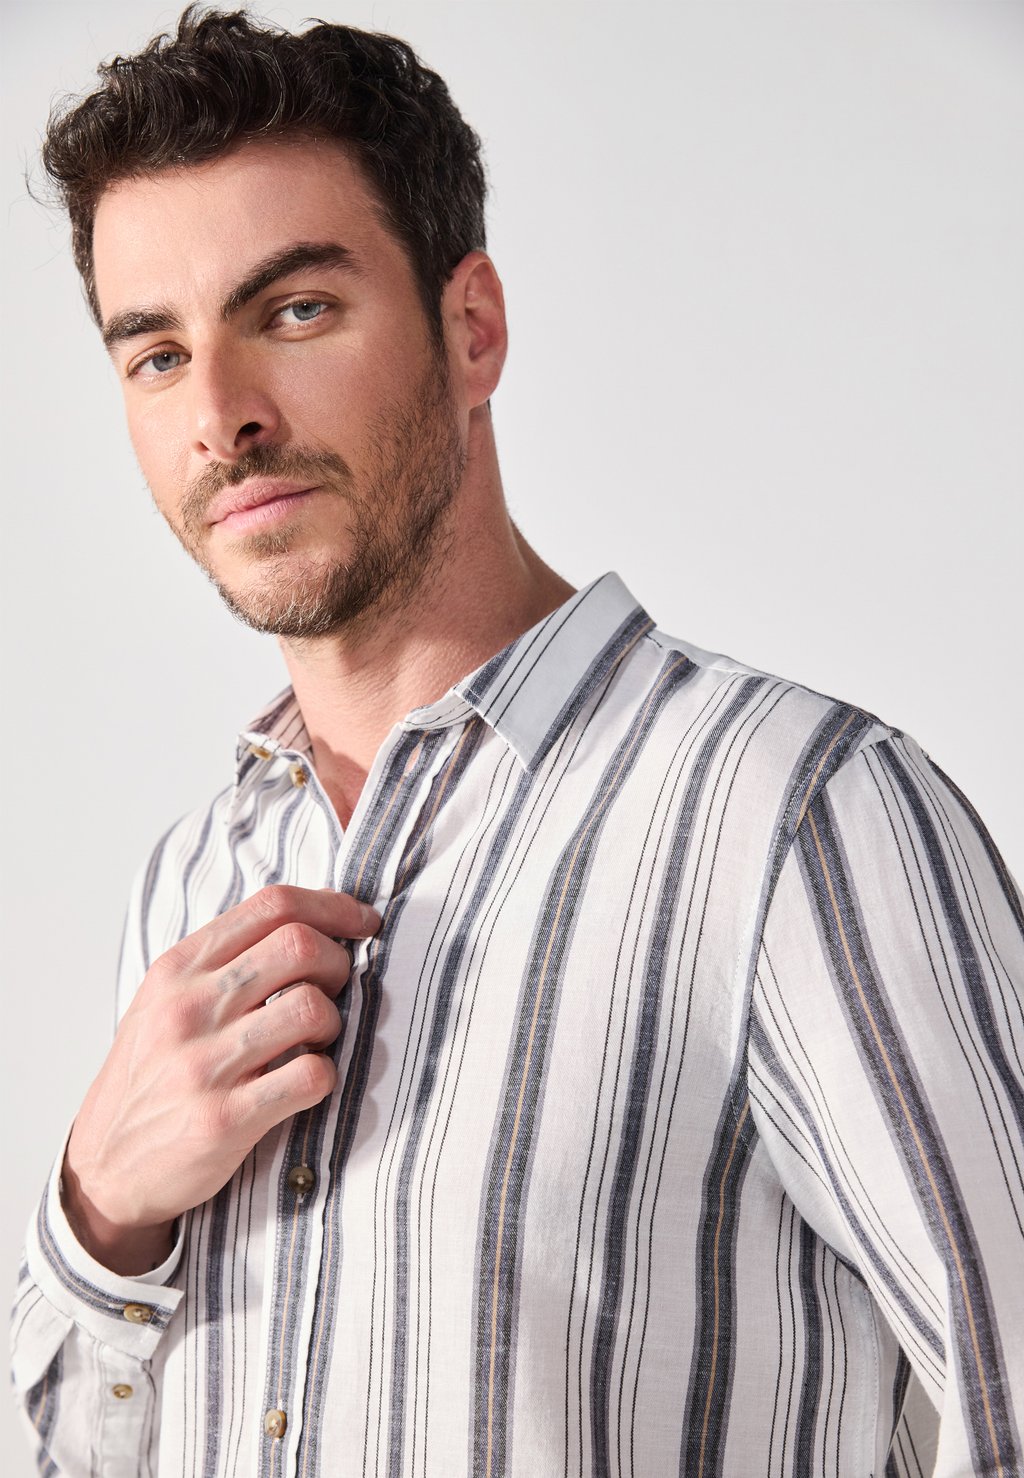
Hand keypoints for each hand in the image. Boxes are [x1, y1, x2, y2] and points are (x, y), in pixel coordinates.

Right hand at [62, 885, 379, 1274]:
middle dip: (339, 961)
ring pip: (311, 1007)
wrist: (105, 1167)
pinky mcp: (225, 1119)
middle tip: (339, 988)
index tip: (362, 923)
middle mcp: (188, 1008)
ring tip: (317, 1040)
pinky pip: (310, 1075)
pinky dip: (325, 1075)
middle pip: (299, 945)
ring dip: (334, 1022)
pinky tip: (307, 1082)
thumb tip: (309, 921)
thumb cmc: (151, 1076)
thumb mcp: (164, 1001)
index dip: (332, 906)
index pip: (271, 905)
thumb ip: (224, 960)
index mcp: (177, 969)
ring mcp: (204, 1064)